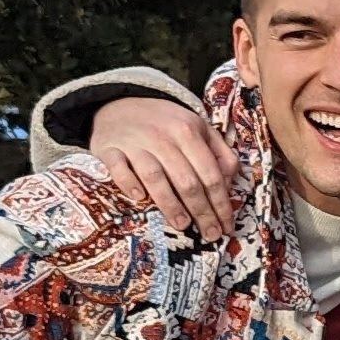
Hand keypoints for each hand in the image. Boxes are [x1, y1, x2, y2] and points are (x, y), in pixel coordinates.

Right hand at [86, 96, 233, 236]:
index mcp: (189, 131)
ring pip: (155, 176)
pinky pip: (118, 168)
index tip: (227, 225)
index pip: (211, 174)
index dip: (221, 203)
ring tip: (182, 225)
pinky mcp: (108, 148)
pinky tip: (138, 198)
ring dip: (170, 204)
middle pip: (186, 180)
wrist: (119, 105)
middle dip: (202, 211)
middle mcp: (162, 136)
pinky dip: (128, 183)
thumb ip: (219, 153)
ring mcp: (134, 142)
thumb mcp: (198, 128)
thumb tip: (231, 183)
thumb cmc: (165, 125)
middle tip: (210, 234)